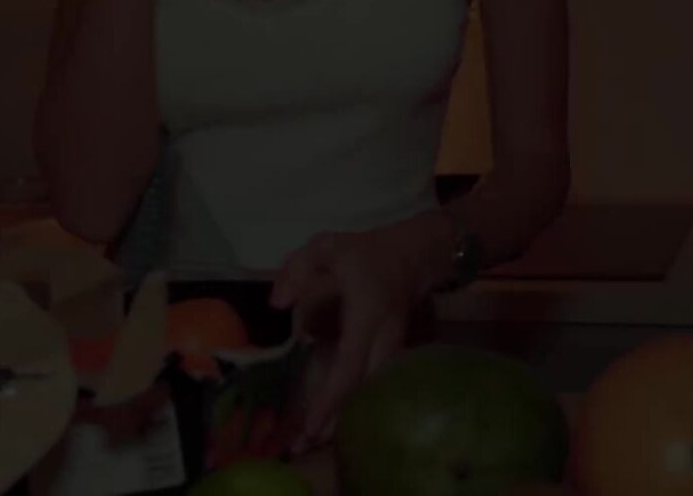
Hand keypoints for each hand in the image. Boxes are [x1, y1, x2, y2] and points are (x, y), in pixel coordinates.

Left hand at [268, 216, 450, 451]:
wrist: (414, 254)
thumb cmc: (367, 253)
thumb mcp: (328, 246)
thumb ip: (297, 269)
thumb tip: (278, 304)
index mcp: (367, 314)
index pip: (351, 363)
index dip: (332, 397)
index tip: (312, 424)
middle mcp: (383, 338)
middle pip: (362, 389)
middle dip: (336, 420)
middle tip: (303, 446)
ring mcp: (392, 348)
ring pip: (370, 391)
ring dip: (344, 417)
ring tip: (313, 441)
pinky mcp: (392, 353)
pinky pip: (373, 384)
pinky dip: (353, 403)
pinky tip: (334, 419)